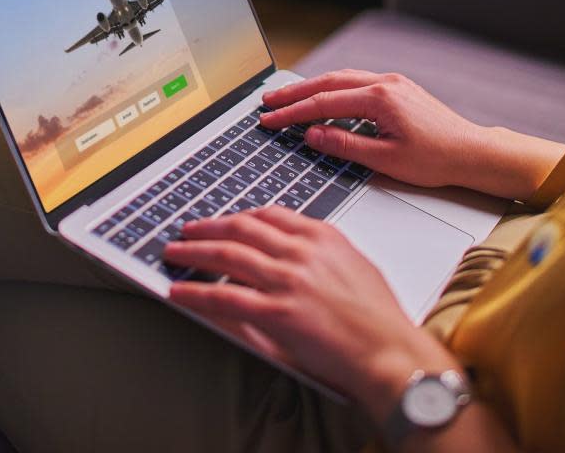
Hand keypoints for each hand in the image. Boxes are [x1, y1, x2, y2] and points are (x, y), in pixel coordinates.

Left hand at [166, 206, 458, 423]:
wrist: (390, 350)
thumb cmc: (379, 317)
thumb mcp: (353, 265)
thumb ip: (319, 253)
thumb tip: (290, 253)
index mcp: (322, 236)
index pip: (269, 214)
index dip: (238, 215)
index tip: (224, 220)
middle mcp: (301, 252)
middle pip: (241, 228)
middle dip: (208, 227)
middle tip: (187, 230)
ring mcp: (287, 280)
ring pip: (227, 256)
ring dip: (194, 252)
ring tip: (175, 253)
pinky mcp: (276, 312)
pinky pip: (224, 297)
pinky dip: (197, 292)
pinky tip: (180, 291)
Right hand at [260, 69, 564, 199]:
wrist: (472, 153)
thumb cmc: (436, 160)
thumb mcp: (386, 160)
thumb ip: (345, 145)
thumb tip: (313, 134)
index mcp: (380, 99)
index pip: (323, 104)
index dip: (292, 113)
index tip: (269, 120)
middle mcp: (385, 83)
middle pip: (327, 83)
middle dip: (294, 93)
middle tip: (267, 102)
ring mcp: (392, 82)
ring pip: (341, 79)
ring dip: (311, 87)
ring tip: (286, 98)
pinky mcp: (397, 88)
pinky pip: (356, 82)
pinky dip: (332, 88)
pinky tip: (321, 96)